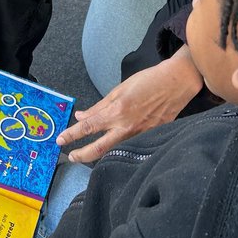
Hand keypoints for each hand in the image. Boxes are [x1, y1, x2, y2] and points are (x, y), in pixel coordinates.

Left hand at [57, 46, 203, 162]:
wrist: (176, 82)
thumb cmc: (149, 81)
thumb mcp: (120, 88)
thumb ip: (100, 105)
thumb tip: (82, 115)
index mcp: (117, 112)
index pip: (88, 127)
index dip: (72, 135)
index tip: (61, 140)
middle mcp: (127, 127)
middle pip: (99, 149)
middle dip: (81, 155)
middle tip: (71, 157)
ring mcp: (140, 135)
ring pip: (114, 151)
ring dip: (99, 155)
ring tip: (88, 154)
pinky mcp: (151, 137)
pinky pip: (131, 148)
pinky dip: (118, 150)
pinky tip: (113, 149)